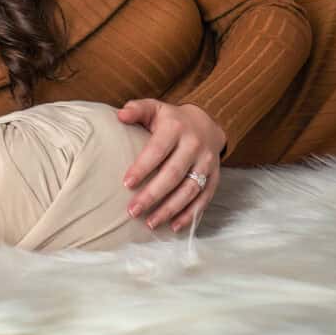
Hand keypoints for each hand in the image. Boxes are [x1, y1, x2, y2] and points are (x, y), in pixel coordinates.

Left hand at [117, 99, 224, 232]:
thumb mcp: (155, 108)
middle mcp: (194, 145)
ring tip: (150, 223)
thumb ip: (137, 109)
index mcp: (176, 128)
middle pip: (173, 174)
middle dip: (153, 195)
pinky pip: (204, 198)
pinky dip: (190, 215)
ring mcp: (207, 162)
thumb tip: (120, 115)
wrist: (206, 123)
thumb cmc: (171, 119)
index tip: (126, 184)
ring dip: (170, 209)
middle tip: (132, 211)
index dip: (143, 167)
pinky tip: (174, 226)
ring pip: (189, 190)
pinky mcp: (215, 177)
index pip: (158, 150)